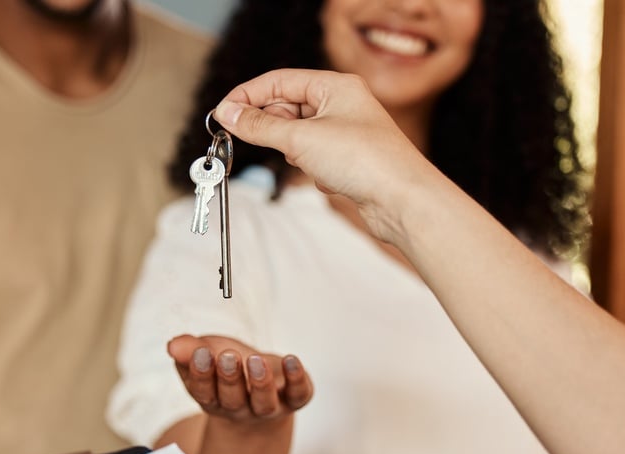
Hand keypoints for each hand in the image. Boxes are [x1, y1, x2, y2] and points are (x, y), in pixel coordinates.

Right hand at [167, 335, 312, 425]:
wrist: (260, 388)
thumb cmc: (228, 367)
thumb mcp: (207, 354)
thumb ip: (189, 350)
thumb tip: (172, 345)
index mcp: (213, 399)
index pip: (204, 392)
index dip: (202, 374)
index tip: (201, 353)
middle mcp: (239, 408)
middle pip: (232, 400)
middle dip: (229, 378)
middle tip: (228, 356)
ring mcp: (268, 407)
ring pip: (263, 402)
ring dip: (260, 382)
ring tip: (255, 360)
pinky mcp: (294, 399)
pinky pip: (298, 394)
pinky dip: (296, 378)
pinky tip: (291, 359)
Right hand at [212, 69, 458, 243]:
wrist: (402, 200)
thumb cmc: (366, 161)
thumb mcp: (301, 139)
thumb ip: (260, 126)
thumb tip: (229, 114)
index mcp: (335, 86)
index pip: (279, 81)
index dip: (247, 96)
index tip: (222, 113)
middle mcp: (342, 104)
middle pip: (287, 106)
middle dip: (269, 125)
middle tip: (247, 138)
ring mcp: (344, 131)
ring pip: (298, 134)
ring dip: (292, 149)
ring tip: (306, 162)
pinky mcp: (346, 158)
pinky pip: (311, 155)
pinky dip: (310, 167)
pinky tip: (326, 177)